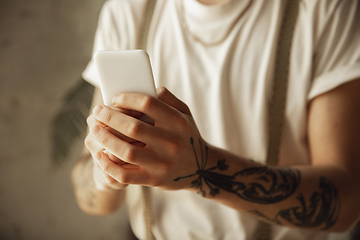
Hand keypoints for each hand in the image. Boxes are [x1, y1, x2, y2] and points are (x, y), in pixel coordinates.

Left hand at [90, 87, 204, 189]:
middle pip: (133, 127)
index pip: (148, 104)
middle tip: (97, 112)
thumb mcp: (185, 114)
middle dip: (109, 117)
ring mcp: (162, 163)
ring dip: (105, 139)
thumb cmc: (187, 136)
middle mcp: (171, 143)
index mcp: (178, 123)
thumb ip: (168, 99)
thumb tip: (147, 88)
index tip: (114, 99)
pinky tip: (99, 154)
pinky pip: (125, 175)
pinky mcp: (153, 180)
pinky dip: (108, 165)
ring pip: (126, 151)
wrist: (201, 169)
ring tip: (94, 130)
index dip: (127, 98)